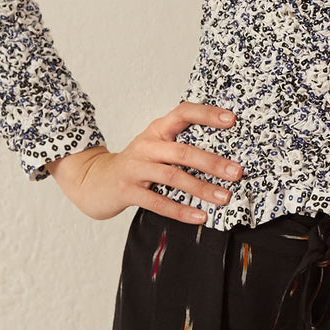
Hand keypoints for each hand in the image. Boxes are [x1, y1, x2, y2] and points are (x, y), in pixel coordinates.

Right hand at [45, 102, 243, 224]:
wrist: (92, 180)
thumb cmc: (135, 164)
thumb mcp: (155, 146)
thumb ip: (180, 145)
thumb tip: (223, 155)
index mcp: (156, 130)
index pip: (183, 113)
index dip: (207, 114)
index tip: (232, 120)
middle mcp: (147, 145)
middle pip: (184, 151)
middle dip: (213, 163)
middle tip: (237, 172)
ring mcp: (136, 168)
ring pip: (174, 177)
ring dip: (202, 188)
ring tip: (224, 197)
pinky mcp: (127, 190)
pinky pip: (158, 201)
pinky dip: (180, 210)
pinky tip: (199, 216)